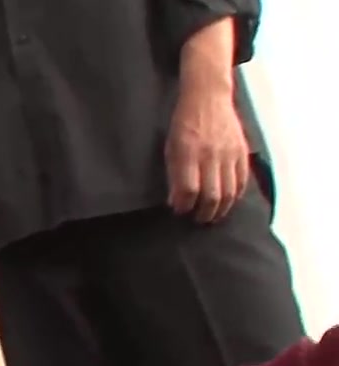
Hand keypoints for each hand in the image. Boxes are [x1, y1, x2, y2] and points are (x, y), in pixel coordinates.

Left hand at [166, 84, 249, 223]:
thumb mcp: (170, 147)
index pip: (189, 189)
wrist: (209, 98)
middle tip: (198, 220)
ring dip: (221, 209)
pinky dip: (236, 196)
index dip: (185, 206)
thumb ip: (174, 175)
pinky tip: (228, 202)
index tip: (180, 212)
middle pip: (212, 195)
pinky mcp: (242, 152)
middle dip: (204, 214)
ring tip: (213, 216)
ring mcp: (229, 154)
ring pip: (229, 192)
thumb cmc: (184, 124)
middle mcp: (211, 155)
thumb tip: (176, 202)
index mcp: (189, 153)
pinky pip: (242, 181)